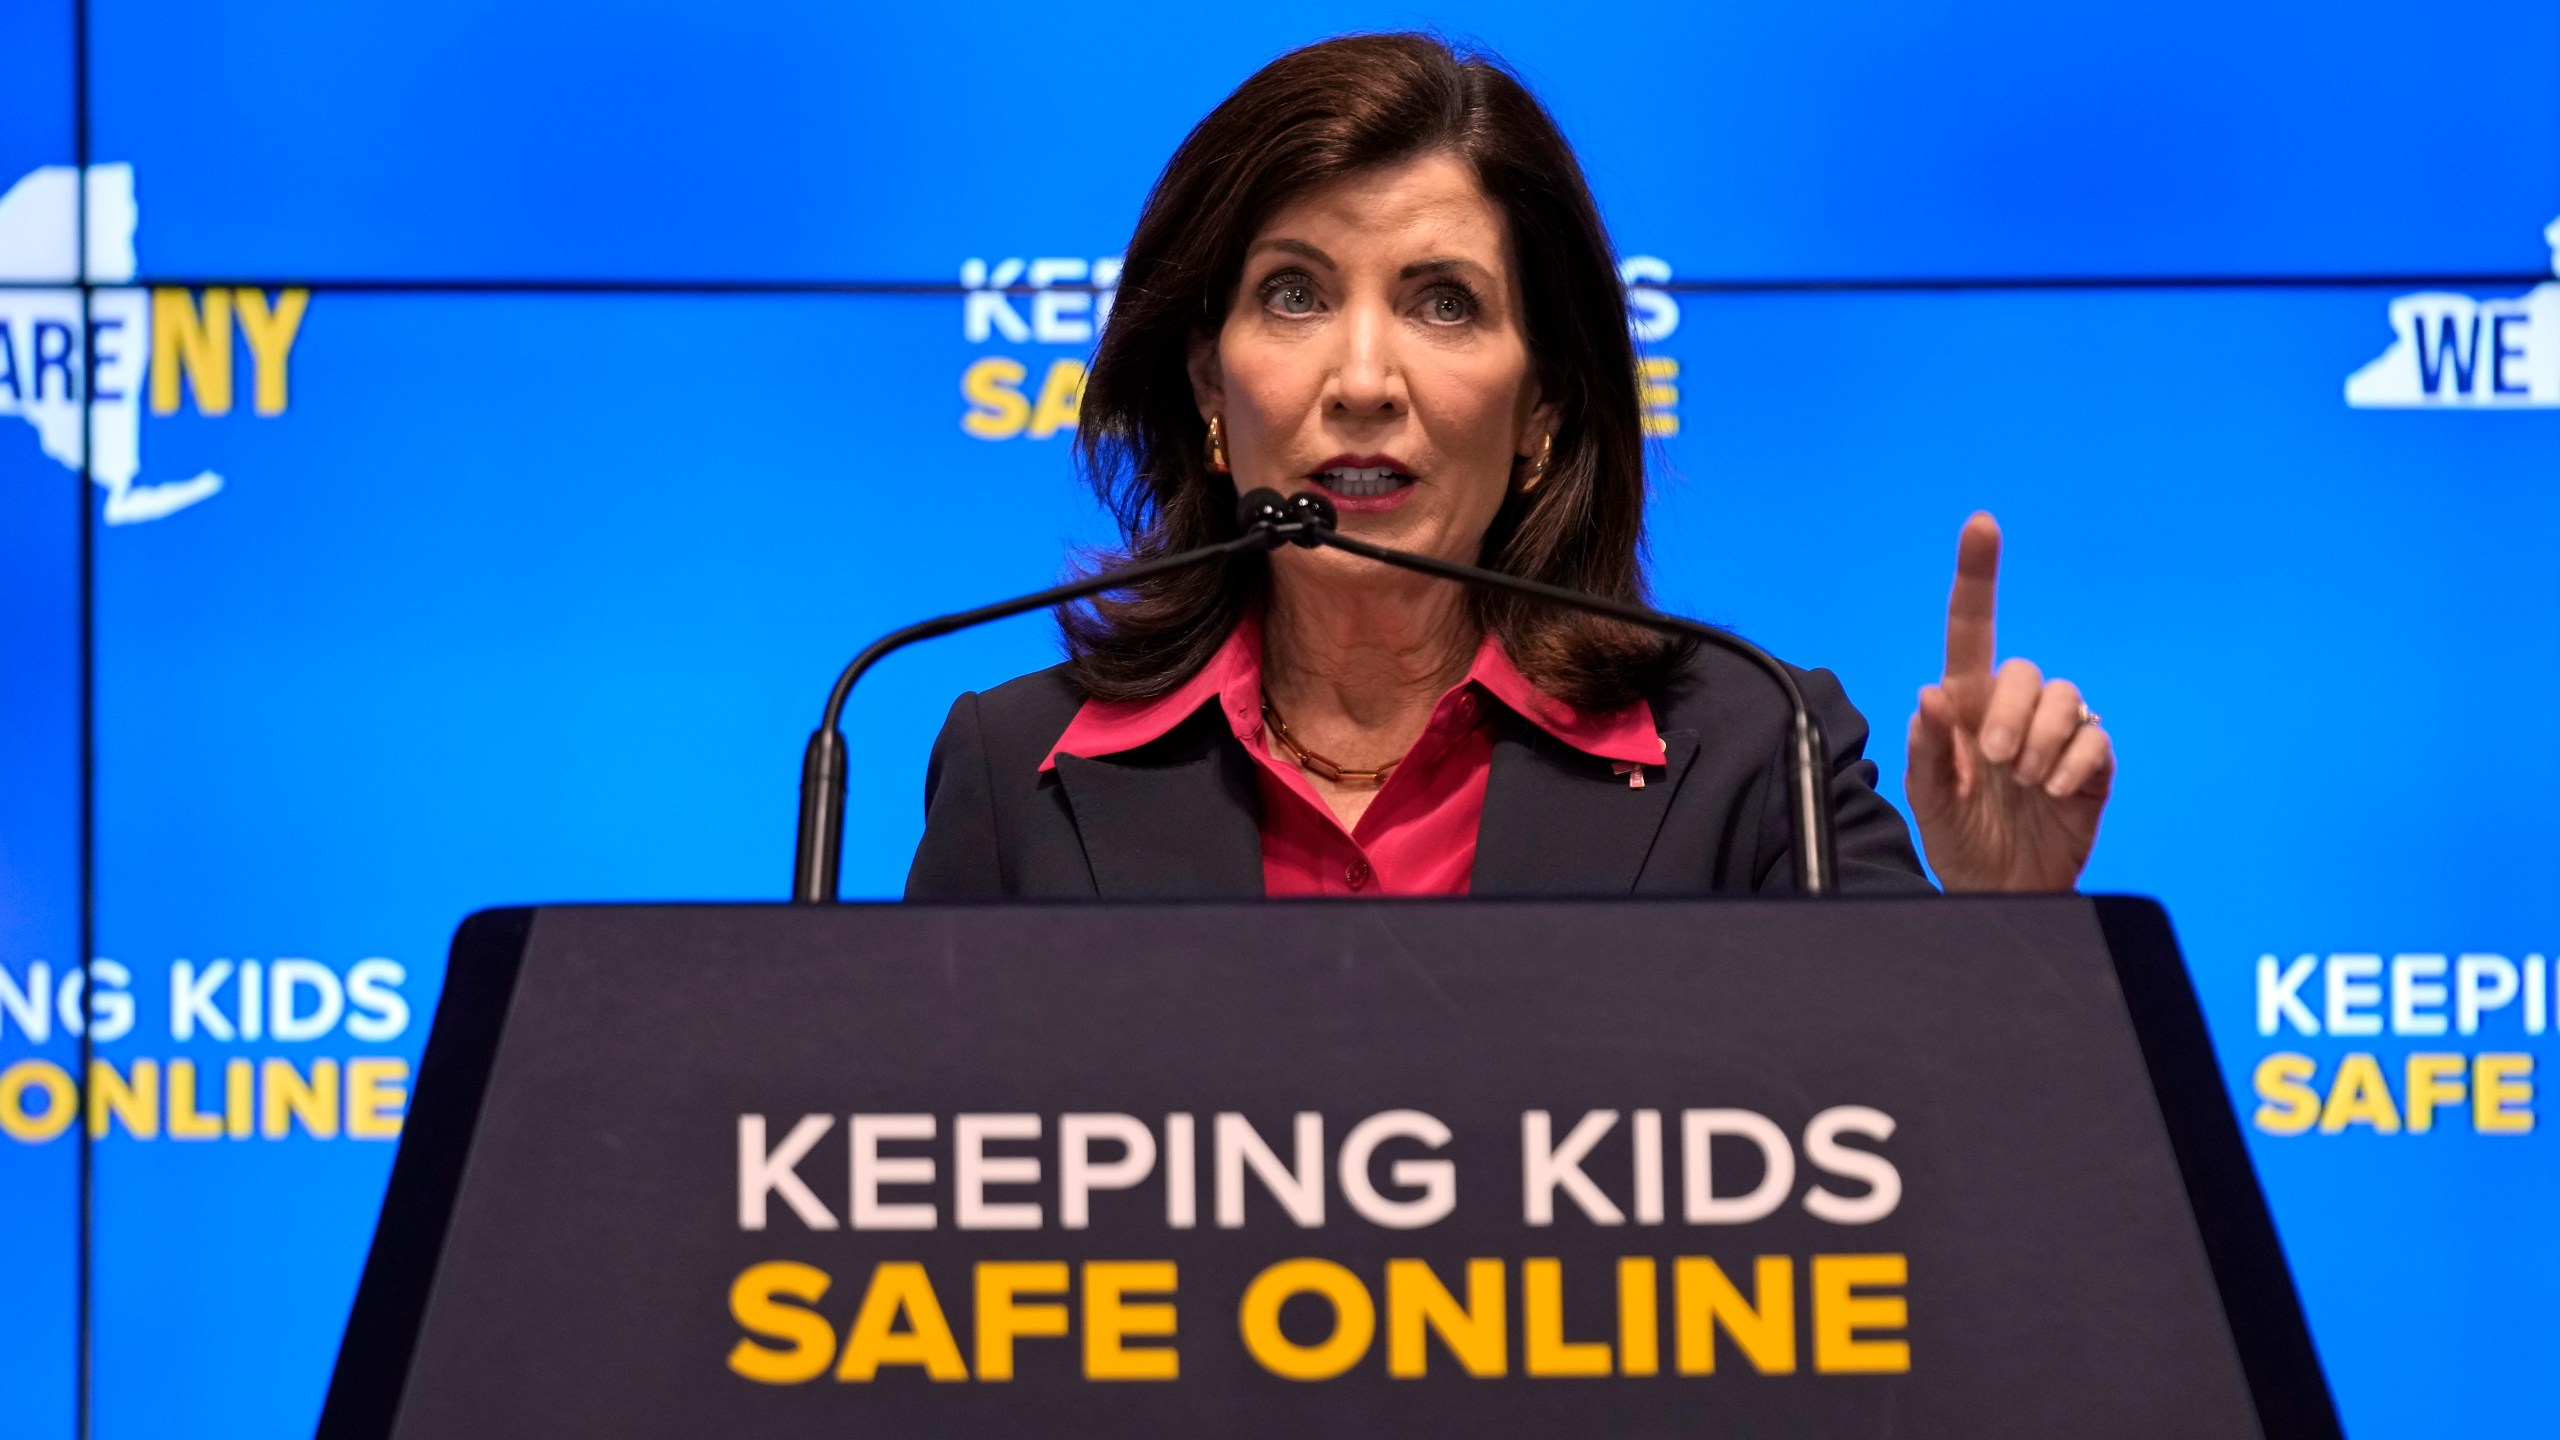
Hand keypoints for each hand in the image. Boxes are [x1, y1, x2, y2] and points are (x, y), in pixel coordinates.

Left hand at [1905, 513, 2113, 890]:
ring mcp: (2056, 737)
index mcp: (1966, 708)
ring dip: (2040, 740)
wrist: (1999, 892)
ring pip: (2064, 697)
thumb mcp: (1926, 801)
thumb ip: (1925, 749)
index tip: (1980, 525)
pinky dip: (2073, 764)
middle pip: (2024, 671)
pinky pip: (2095, 740)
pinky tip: (2053, 792)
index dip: (1976, 577)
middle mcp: (2013, 712)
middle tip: (1993, 761)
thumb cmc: (1958, 841)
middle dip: (2009, 714)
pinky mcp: (2091, 766)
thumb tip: (1931, 695)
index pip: (1971, 630)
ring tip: (2022, 782)